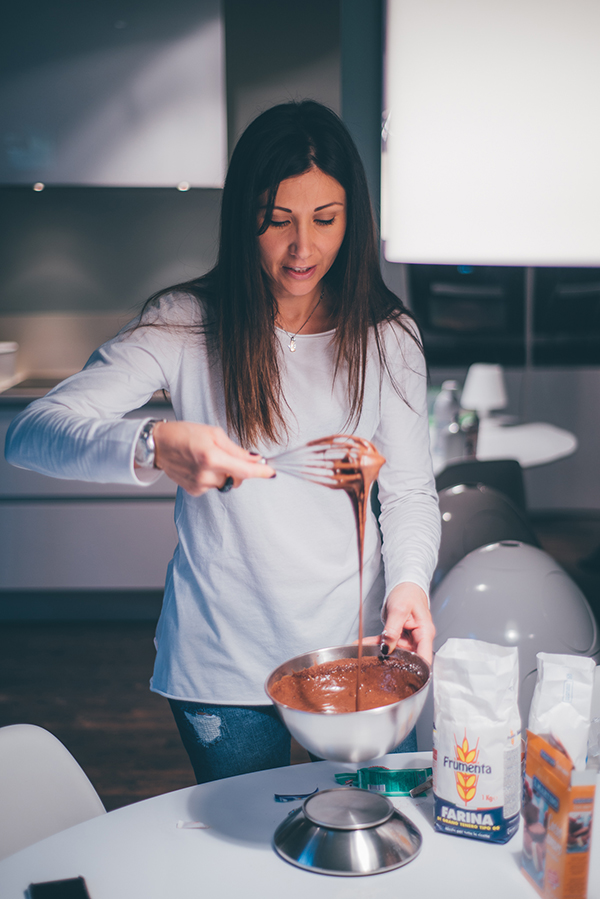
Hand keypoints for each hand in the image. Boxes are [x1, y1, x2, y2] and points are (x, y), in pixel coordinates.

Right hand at [151, 421, 274, 495]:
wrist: (158, 445)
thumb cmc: (185, 434)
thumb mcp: (213, 434)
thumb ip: (236, 450)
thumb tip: (255, 459)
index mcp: (212, 457)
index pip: (244, 470)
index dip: (261, 472)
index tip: (272, 472)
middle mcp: (205, 474)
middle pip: (237, 478)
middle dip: (239, 469)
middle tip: (229, 455)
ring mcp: (199, 485)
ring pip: (225, 483)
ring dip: (224, 473)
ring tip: (209, 458)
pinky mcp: (194, 491)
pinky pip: (213, 486)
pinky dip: (212, 477)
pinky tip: (200, 466)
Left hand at [362, 582, 434, 663]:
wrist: (404, 586)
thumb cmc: (408, 593)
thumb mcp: (399, 610)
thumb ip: (393, 630)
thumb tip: (387, 648)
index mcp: (424, 633)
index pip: (424, 658)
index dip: (416, 670)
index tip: (403, 677)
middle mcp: (418, 638)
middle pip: (407, 657)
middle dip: (391, 660)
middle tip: (374, 661)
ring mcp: (408, 638)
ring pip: (393, 650)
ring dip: (379, 650)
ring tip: (363, 650)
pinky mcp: (398, 636)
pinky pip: (387, 642)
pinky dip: (376, 643)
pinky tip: (363, 644)